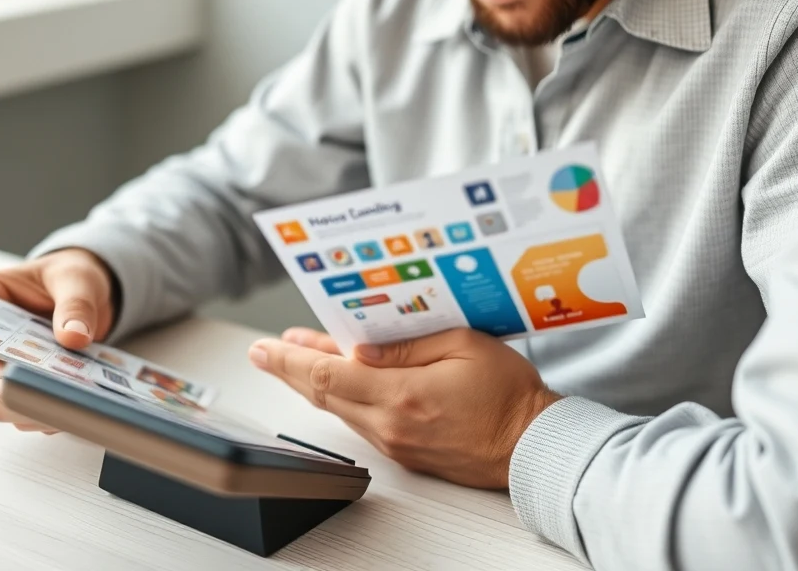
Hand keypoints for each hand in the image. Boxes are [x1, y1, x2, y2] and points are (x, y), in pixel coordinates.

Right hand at [0, 248, 116, 432]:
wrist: (89, 298)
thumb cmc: (70, 279)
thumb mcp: (77, 280)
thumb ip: (76, 305)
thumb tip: (73, 336)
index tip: (4, 373)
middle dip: (4, 388)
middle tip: (40, 397)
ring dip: (23, 407)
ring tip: (60, 407)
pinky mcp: (18, 386)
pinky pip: (20, 411)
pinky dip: (41, 416)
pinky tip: (67, 412)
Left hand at [250, 327, 560, 487]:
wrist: (532, 444)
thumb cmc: (509, 395)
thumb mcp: (463, 344)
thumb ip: (407, 344)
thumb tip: (359, 348)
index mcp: (402, 394)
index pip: (327, 376)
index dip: (289, 360)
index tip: (264, 348)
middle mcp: (390, 424)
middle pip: (323, 395)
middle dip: (290, 369)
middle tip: (265, 351)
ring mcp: (395, 443)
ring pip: (339, 409)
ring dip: (315, 383)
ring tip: (298, 359)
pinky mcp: (403, 453)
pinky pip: (361, 422)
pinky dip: (343, 399)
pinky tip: (341, 382)